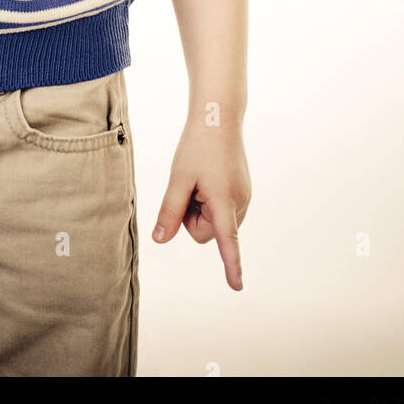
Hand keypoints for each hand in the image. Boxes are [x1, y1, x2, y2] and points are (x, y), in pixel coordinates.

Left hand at [151, 117, 251, 290]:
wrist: (218, 117)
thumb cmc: (197, 146)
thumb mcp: (178, 178)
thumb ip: (170, 211)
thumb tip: (160, 240)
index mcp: (224, 202)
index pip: (228, 242)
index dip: (231, 265)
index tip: (237, 286)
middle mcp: (240, 203)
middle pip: (207, 232)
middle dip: (193, 216)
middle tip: (190, 186)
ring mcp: (243, 197)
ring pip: (214, 220)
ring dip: (202, 207)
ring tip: (201, 178)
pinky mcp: (242, 191)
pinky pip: (220, 209)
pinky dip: (210, 199)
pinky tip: (209, 176)